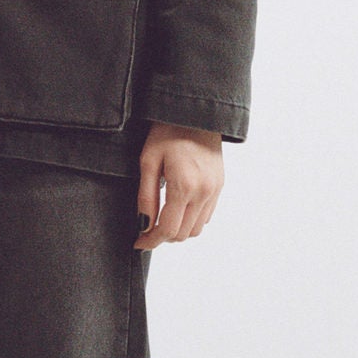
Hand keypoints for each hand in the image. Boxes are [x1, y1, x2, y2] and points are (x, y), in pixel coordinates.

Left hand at [134, 123, 223, 246]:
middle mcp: (203, 192)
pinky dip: (191, 220)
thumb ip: (146, 197)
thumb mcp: (148, 162)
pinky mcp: (220, 186)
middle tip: (145, 232)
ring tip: (161, 221)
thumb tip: (143, 225)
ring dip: (178, 231)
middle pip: (183, 234)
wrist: (195, 114)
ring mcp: (214, 190)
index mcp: (184, 186)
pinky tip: (177, 210)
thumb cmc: (167, 133)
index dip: (151, 241)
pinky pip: (206, 216)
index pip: (168, 229)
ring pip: (196, 229)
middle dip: (162, 238)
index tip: (138, 243)